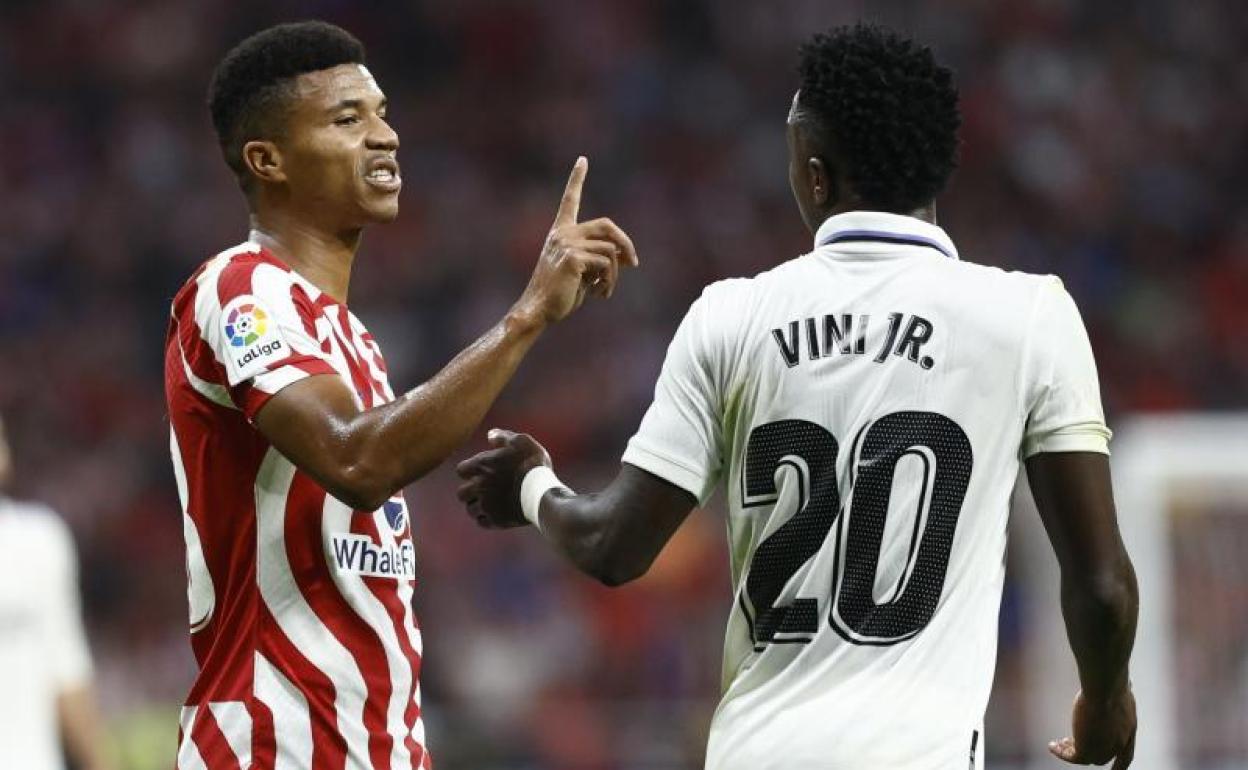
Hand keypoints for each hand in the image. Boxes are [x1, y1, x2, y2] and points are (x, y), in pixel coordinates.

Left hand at [456, 429, 551, 528]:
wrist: (543, 492)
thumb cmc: (533, 463)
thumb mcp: (521, 442)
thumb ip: (503, 437)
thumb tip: (490, 435)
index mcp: (481, 466)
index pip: (461, 470)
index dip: (470, 470)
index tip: (481, 471)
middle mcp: (479, 487)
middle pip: (461, 493)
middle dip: (470, 491)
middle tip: (482, 490)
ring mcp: (486, 505)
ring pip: (470, 510)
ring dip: (477, 506)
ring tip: (489, 503)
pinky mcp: (496, 520)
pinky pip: (482, 522)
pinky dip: (486, 519)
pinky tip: (495, 513)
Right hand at [510, 157, 638, 327]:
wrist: (540, 310)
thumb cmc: (561, 294)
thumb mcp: (584, 272)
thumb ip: (602, 259)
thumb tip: (630, 257)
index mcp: (561, 233)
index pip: (569, 200)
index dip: (576, 179)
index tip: (582, 160)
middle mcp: (563, 234)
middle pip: (607, 225)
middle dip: (626, 243)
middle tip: (634, 263)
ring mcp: (567, 244)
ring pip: (610, 251)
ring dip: (615, 274)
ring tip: (604, 291)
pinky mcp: (573, 258)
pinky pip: (606, 263)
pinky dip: (609, 282)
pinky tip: (599, 295)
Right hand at [1049, 687, 1135, 767]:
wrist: (1105, 689)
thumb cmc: (1113, 683)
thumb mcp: (1122, 691)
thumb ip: (1121, 694)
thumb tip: (1125, 682)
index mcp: (1129, 731)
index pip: (1126, 755)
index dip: (1119, 765)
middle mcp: (1118, 744)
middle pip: (1102, 757)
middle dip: (1088, 752)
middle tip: (1071, 741)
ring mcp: (1104, 748)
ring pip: (1086, 758)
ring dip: (1072, 751)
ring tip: (1059, 742)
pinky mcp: (1087, 748)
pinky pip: (1072, 756)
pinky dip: (1062, 753)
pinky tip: (1052, 745)